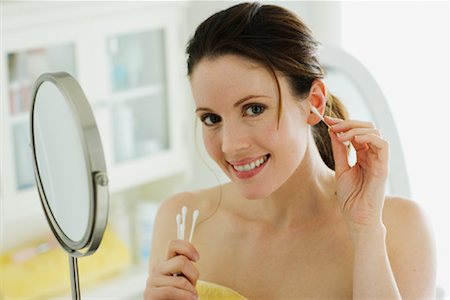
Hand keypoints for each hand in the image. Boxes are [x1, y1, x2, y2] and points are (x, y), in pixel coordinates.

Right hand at [144, 239, 199, 299]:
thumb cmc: (180, 296)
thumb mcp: (185, 280)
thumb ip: (185, 269)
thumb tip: (194, 256)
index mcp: (167, 263)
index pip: (173, 244)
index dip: (187, 247)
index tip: (197, 258)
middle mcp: (158, 268)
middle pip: (182, 261)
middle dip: (194, 275)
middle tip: (194, 286)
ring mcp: (152, 281)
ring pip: (180, 280)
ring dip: (191, 291)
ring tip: (191, 297)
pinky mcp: (150, 294)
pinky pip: (171, 291)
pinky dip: (184, 297)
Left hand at [325, 116, 388, 234]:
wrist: (357, 217)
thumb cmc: (350, 197)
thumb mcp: (341, 169)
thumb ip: (339, 150)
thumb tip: (333, 131)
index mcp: (363, 156)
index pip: (356, 132)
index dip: (342, 124)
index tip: (327, 120)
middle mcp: (372, 156)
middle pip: (366, 128)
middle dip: (348, 123)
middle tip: (332, 125)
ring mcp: (379, 160)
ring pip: (375, 132)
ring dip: (355, 129)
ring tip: (340, 135)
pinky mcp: (384, 167)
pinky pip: (382, 145)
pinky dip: (369, 137)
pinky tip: (354, 139)